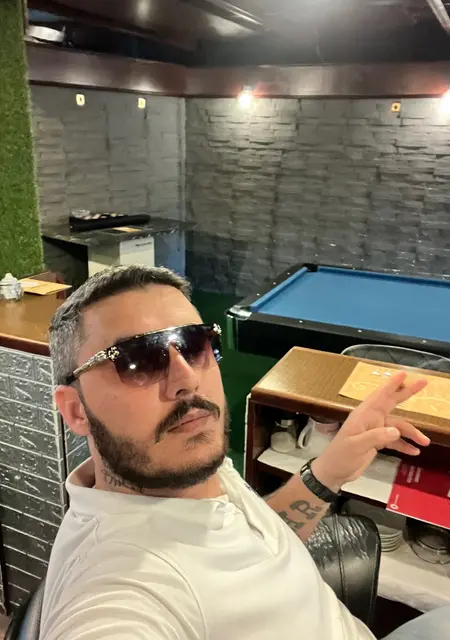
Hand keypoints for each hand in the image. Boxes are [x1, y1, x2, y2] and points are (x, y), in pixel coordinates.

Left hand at [312, 372, 430, 492]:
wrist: (333, 472)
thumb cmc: (340, 456)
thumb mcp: (356, 446)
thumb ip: (375, 437)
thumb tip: (396, 431)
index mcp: (363, 415)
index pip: (379, 396)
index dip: (392, 384)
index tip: (404, 374)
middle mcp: (370, 419)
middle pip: (391, 403)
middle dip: (407, 393)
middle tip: (423, 382)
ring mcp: (374, 430)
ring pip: (397, 427)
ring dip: (411, 433)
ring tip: (425, 442)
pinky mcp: (376, 441)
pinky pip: (394, 441)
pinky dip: (404, 445)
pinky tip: (414, 451)